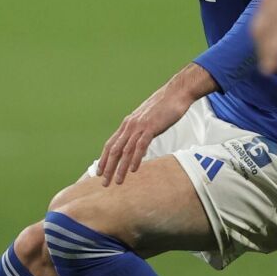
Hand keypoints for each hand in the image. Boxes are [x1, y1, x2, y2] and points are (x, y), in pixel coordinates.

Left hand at [96, 68, 204, 185]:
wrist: (176, 93)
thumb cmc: (164, 107)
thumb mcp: (147, 119)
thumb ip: (140, 131)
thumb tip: (138, 144)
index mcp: (128, 124)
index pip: (111, 144)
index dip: (104, 159)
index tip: (100, 172)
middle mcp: (130, 125)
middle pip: (114, 150)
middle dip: (108, 168)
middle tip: (104, 182)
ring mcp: (140, 126)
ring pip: (125, 150)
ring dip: (120, 167)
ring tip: (117, 181)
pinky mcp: (151, 127)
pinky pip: (140, 145)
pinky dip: (135, 158)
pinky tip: (133, 170)